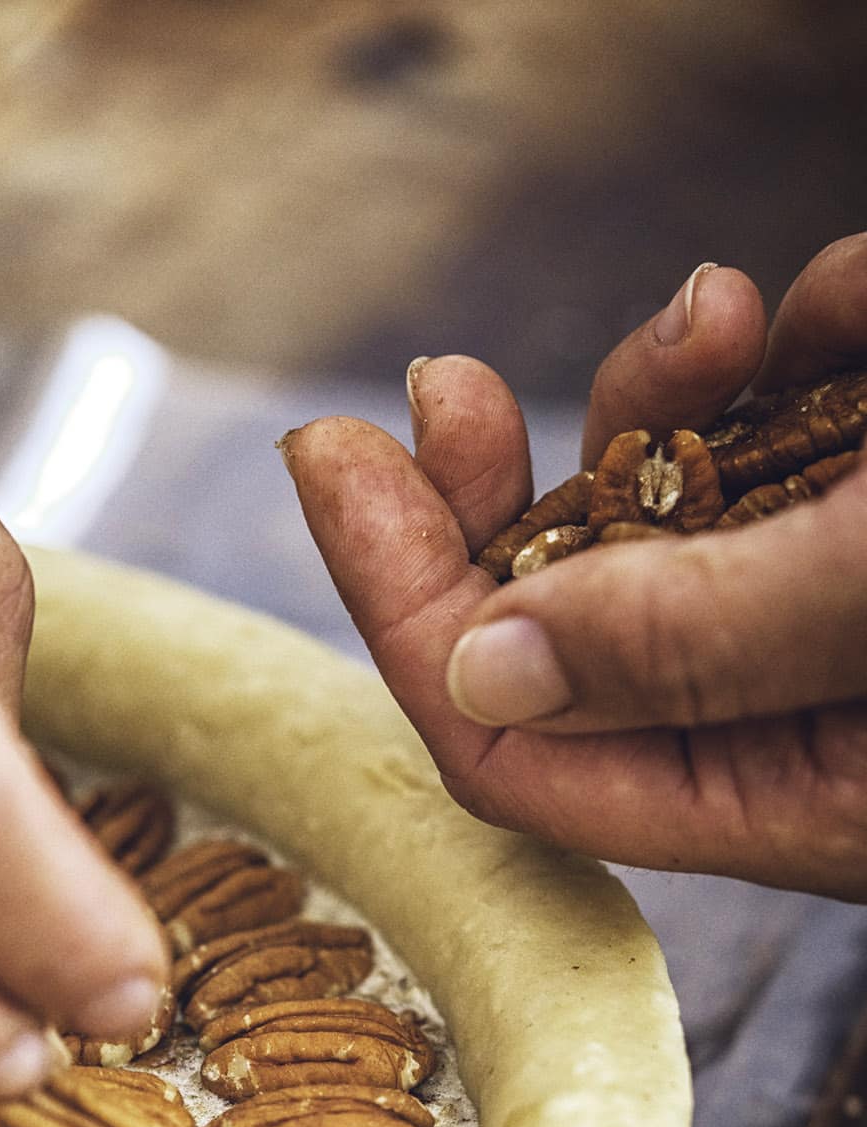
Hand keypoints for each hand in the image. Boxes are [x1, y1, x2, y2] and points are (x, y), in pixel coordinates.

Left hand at [283, 236, 866, 901]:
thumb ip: (696, 644)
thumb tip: (486, 667)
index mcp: (773, 795)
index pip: (518, 750)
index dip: (407, 614)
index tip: (333, 469)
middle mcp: (780, 713)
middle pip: (559, 627)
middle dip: (491, 495)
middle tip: (438, 386)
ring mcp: (821, 607)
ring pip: (664, 502)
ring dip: (665, 389)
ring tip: (724, 314)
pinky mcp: (866, 502)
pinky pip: (781, 418)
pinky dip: (796, 344)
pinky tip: (851, 312)